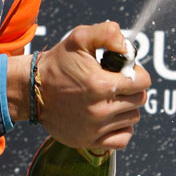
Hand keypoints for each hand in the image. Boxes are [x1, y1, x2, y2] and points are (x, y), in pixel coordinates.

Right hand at [35, 21, 150, 149]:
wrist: (33, 90)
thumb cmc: (58, 63)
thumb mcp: (80, 38)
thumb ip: (108, 34)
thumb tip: (128, 47)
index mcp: (100, 84)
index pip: (142, 82)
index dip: (137, 72)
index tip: (124, 71)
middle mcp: (99, 110)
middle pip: (139, 100)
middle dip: (132, 89)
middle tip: (115, 82)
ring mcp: (94, 128)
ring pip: (133, 119)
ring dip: (126, 107)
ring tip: (109, 98)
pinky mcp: (89, 141)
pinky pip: (122, 139)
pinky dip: (122, 128)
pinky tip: (111, 117)